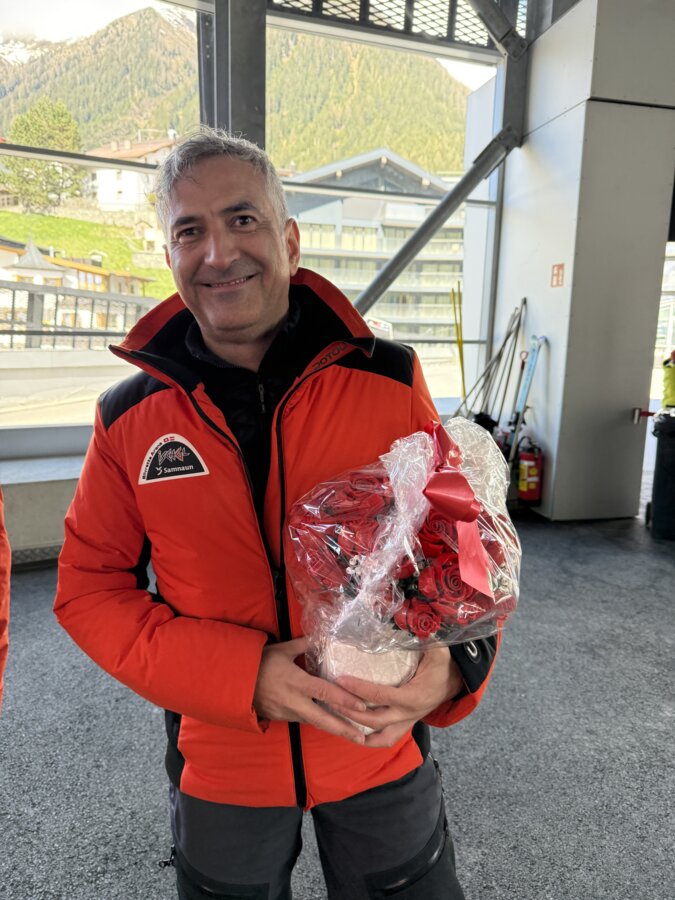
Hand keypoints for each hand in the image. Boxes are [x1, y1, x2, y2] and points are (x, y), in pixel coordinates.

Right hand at [253, 637, 368, 743]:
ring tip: (351, 734)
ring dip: (331, 728)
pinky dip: (316, 722)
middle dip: (343, 730)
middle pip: (323, 719)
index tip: (362, 706)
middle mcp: (294, 701)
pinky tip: (328, 723)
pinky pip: (302, 720)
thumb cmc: (259, 662)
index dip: (345, 700)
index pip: (326, 692)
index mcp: (297, 682)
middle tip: (362, 739)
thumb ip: (303, 645)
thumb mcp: (282, 650)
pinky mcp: (280, 718)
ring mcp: (287, 712)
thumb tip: (321, 637)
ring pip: (313, 722)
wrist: (233, 681)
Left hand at [332, 646, 462, 748]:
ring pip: (379, 737)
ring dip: (357, 731)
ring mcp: (407, 722)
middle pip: (373, 720)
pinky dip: (370, 740)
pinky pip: (386, 739)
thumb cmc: (443, 666)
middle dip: (349, 711)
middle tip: (330, 699)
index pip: (380, 696)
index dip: (359, 689)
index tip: (340, 680)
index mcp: (413, 697)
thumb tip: (413, 620)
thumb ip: (427, 637)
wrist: (455, 682)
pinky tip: (352, 732)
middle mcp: (408, 714)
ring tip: (336, 720)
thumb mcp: (438, 650)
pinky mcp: (405, 725)